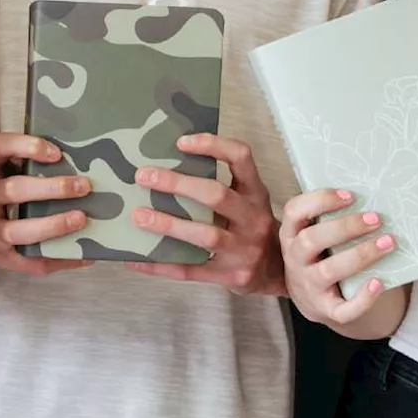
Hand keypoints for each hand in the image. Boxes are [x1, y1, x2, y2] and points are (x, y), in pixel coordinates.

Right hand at [0, 132, 92, 276]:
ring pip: (18, 231)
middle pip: (13, 190)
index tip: (57, 153)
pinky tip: (83, 255)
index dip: (27, 147)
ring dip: (53, 225)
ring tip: (81, 219)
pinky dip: (58, 260)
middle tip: (83, 186)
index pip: (0, 148)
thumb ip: (22, 160)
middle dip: (51, 188)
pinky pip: (29, 262)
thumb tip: (76, 156)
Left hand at [128, 133, 283, 294]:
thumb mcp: (248, 202)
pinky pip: (191, 270)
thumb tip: (163, 168)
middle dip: (177, 184)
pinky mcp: (231, 275)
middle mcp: (253, 219)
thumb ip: (219, 186)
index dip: (213, 145)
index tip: (180, 142)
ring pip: (206, 235)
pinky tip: (136, 258)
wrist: (281, 270)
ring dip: (169, 225)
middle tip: (143, 176)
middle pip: (217, 196)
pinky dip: (161, 264)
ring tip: (138, 216)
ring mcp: (244, 250)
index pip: (240, 158)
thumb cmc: (252, 229)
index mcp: (255, 193)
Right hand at [279, 188, 394, 324]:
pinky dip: (362, 298)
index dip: (319, 200)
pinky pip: (343, 309)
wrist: (319, 302)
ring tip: (388, 243)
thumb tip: (374, 196)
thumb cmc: (323, 258)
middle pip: (310, 240)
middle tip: (375, 218)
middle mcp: (295, 261)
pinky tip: (378, 283)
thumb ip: (329, 220)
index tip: (349, 196)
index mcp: (291, 236)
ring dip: (360, 255)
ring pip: (328, 271)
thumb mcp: (315, 238)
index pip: (293, 211)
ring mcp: (308, 287)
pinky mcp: (326, 310)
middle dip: (344, 227)